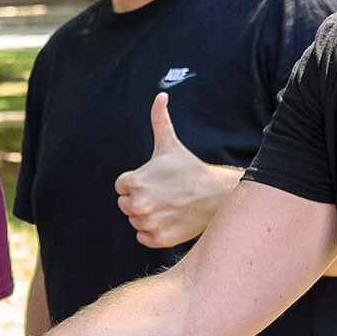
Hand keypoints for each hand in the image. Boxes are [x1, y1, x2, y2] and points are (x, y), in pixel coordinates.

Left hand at [114, 93, 233, 248]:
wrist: (215, 195)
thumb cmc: (189, 167)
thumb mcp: (169, 143)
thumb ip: (159, 119)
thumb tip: (161, 95)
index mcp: (134, 182)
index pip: (121, 186)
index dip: (137, 181)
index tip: (155, 179)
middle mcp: (138, 205)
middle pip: (125, 204)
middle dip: (140, 198)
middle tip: (163, 192)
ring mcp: (148, 223)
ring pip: (135, 220)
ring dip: (147, 214)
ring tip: (168, 204)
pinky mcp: (158, 239)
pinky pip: (143, 236)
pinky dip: (153, 231)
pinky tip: (169, 218)